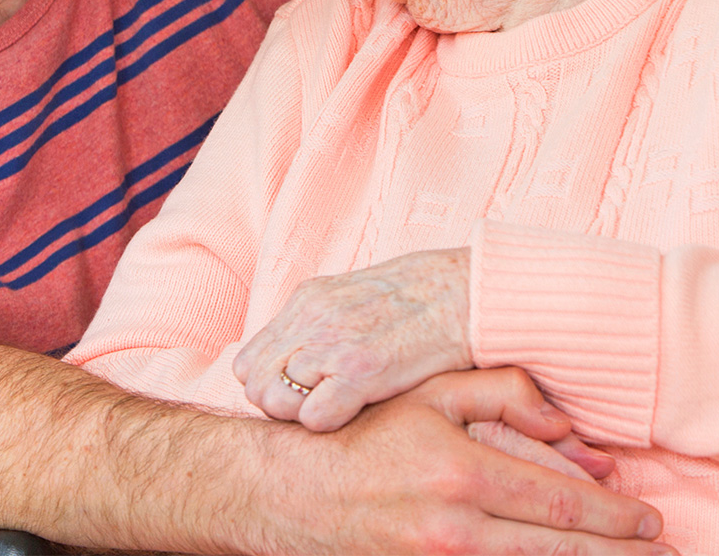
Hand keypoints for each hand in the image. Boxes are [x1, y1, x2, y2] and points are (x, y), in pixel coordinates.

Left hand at [235, 248, 471, 430]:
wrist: (468, 292)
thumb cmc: (422, 300)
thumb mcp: (356, 297)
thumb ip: (321, 324)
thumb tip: (298, 362)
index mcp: (308, 300)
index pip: (250, 360)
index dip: (271, 384)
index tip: (301, 395)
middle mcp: (311, 319)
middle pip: (254, 382)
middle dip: (279, 404)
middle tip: (316, 411)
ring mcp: (333, 344)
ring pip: (274, 401)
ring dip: (300, 416)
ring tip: (337, 413)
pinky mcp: (361, 370)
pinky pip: (313, 418)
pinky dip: (328, 425)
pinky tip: (356, 415)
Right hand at [250, 368, 668, 554]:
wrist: (291, 492)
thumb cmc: (367, 434)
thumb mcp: (431, 393)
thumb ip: (505, 394)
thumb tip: (568, 428)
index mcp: (461, 472)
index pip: (560, 503)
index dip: (613, 518)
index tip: (650, 522)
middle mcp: (453, 529)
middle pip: (557, 551)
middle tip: (663, 555)